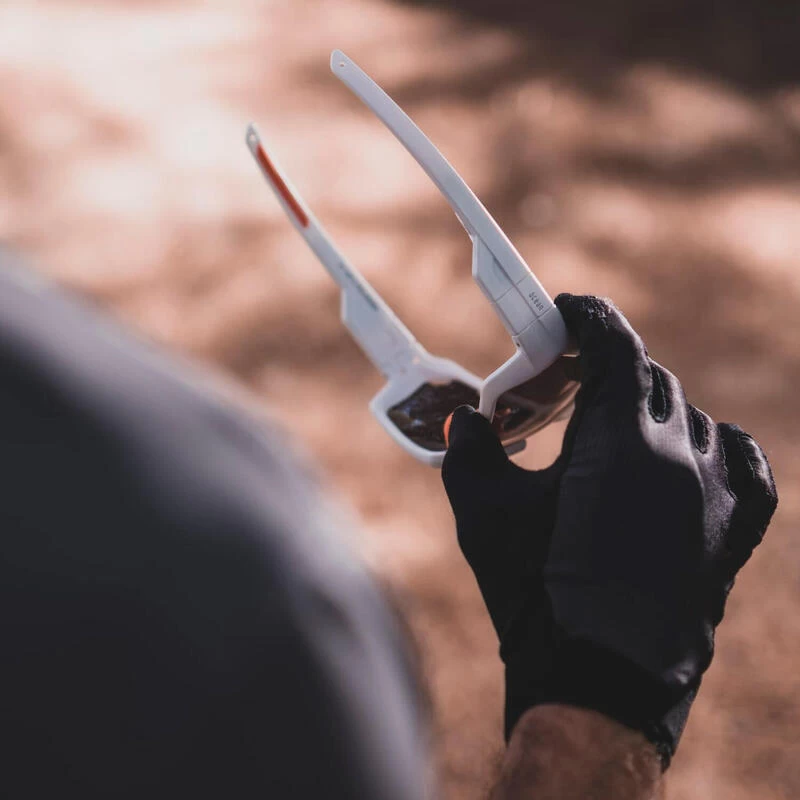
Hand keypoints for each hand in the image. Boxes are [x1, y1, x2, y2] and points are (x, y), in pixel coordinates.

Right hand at [442, 295, 776, 765]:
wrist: (595, 683)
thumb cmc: (534, 595)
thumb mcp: (485, 513)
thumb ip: (471, 452)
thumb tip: (463, 420)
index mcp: (618, 441)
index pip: (616, 345)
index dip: (588, 318)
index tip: (564, 312)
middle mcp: (677, 456)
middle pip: (648, 378)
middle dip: (606, 367)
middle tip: (567, 379)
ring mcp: (714, 495)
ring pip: (690, 417)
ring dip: (649, 408)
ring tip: (610, 429)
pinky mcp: (733, 534)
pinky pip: (744, 465)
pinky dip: (713, 447)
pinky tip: (685, 455)